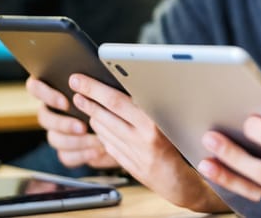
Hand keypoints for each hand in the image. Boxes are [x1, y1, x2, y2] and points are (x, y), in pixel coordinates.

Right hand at [25, 76, 115, 168]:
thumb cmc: (114, 101)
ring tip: (97, 141)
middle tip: (82, 127)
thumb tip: (95, 81)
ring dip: (75, 141)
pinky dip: (82, 154)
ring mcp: (57, 132)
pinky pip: (66, 156)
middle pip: (43, 117)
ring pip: (54, 138)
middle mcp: (53, 111)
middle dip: (62, 123)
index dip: (44, 94)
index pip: (35, 86)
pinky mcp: (66, 151)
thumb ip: (94, 84)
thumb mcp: (105, 89)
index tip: (65, 101)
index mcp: (56, 90)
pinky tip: (97, 151)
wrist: (125, 128)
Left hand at [68, 74, 228, 212]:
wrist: (182, 180)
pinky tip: (99, 123)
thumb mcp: (173, 119)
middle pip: (105, 113)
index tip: (80, 80)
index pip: (116, 101)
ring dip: (91, 113)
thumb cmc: (185, 145)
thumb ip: (151, 105)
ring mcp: (130, 152)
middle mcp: (139, 138)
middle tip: (75, 86)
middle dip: (87, 98)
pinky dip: (101, 131)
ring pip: (102, 128)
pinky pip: (107, 143)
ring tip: (84, 102)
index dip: (94, 88)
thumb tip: (132, 83)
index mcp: (153, 124)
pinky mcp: (125, 162)